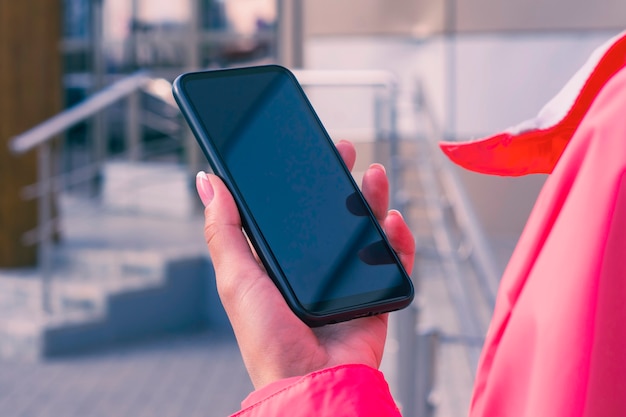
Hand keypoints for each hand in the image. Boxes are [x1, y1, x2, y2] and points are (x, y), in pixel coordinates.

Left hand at [195, 140, 415, 389]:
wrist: (310, 379)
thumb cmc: (266, 336)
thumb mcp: (236, 277)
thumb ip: (224, 230)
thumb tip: (209, 182)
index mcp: (281, 260)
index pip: (294, 211)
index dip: (302, 180)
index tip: (307, 151)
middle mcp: (315, 266)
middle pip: (333, 214)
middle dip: (341, 179)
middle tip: (344, 151)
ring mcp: (347, 279)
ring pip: (366, 229)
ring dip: (373, 198)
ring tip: (375, 175)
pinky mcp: (375, 293)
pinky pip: (394, 260)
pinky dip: (398, 239)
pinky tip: (392, 220)